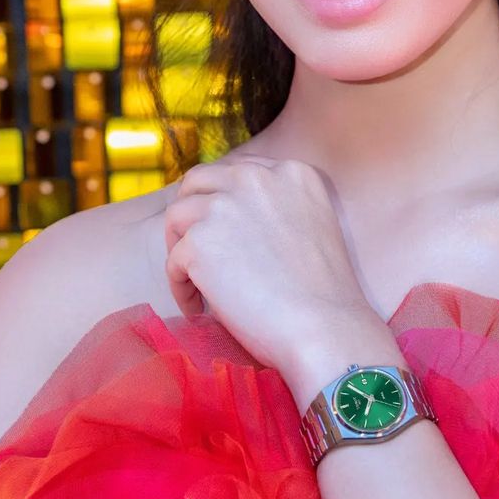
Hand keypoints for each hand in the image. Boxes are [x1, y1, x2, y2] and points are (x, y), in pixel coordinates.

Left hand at [162, 155, 375, 370]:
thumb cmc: (324, 294)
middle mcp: (256, 178)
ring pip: (178, 216)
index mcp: (291, 172)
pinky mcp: (200, 241)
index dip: (222, 201)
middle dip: (191, 212)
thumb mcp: (315, 224)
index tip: (221, 230)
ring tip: (196, 284)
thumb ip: (279, 207)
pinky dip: (181, 288)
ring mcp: (224, 206)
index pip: (237, 172)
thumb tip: (233, 219)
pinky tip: (198, 309)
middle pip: (198, 181)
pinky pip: (174, 261)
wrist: (325, 327)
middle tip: (194, 249)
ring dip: (181, 249)